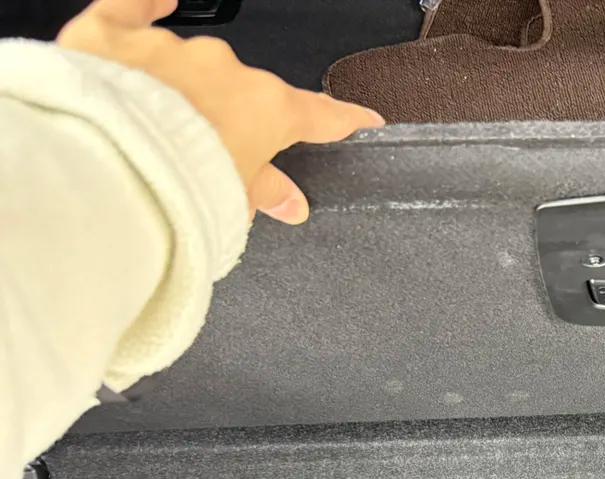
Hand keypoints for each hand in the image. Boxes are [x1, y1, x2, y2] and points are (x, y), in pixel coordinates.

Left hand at [57, 0, 384, 223]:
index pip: (318, 116)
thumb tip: (291, 205)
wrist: (110, 167)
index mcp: (267, 110)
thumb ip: (265, 194)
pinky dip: (145, 7)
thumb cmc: (181, 186)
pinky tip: (159, 1)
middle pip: (241, 93)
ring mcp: (172, 49)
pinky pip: (132, 8)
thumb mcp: (237, 204)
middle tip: (214, 161)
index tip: (366, 120)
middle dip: (232, 120)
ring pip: (188, 65)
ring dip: (181, 91)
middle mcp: (226, 70)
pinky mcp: (114, 36)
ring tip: (158, 133)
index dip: (344, 120)